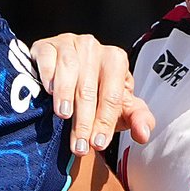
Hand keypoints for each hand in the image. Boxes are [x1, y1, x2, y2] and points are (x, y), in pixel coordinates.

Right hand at [31, 33, 156, 156]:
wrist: (68, 76)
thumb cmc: (97, 93)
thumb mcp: (120, 107)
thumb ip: (136, 118)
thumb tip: (143, 134)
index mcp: (115, 60)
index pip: (112, 96)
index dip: (105, 122)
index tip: (97, 144)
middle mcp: (93, 48)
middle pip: (89, 88)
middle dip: (84, 121)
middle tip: (79, 146)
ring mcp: (69, 44)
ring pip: (69, 70)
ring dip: (66, 95)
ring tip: (64, 115)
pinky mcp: (46, 46)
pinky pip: (47, 59)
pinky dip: (48, 74)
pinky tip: (48, 91)